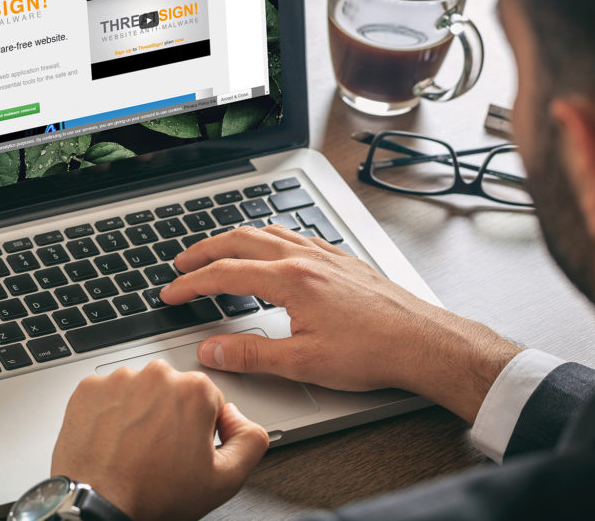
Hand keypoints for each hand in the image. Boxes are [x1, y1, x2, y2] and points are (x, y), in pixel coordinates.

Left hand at [51, 359, 268, 520]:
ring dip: (140, 412)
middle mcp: (157, 375)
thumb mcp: (225, 480)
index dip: (201, 429)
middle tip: (160, 452)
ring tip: (133, 448)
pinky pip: (108, 394)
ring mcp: (120, 379)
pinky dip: (110, 412)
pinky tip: (113, 439)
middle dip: (171, 416)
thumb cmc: (153, 494)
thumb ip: (250, 440)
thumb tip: (240, 418)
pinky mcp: (89, 388)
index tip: (186, 449)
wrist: (98, 504)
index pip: (209, 400)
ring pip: (140, 391)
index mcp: (194, 390)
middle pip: (173, 391)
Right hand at [160, 226, 521, 422]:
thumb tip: (210, 351)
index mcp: (289, 280)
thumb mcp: (302, 362)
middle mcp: (305, 258)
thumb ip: (250, 354)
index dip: (191, 284)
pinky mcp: (341, 260)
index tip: (171, 293)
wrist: (424, 342)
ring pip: (268, 232)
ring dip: (235, 239)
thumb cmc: (373, 352)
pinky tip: (273, 247)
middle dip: (204, 250)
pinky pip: (295, 235)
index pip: (225, 275)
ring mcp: (325, 255)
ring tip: (218, 251)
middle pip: (240, 240)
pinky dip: (269, 236)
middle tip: (181, 263)